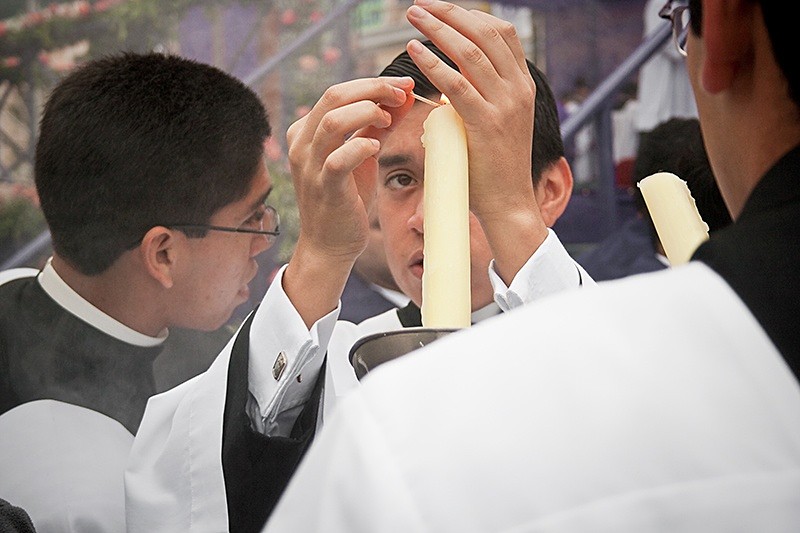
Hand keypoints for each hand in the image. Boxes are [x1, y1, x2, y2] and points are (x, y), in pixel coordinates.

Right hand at [283, 77, 412, 325]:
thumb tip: (402, 97)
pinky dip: (361, 147)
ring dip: (367, 113)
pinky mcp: (323, 188)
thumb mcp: (361, 155)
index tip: (402, 85)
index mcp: (307, 130)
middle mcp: (302, 144)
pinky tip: (376, 149)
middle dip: (373, 89)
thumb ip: (376, 126)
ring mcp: (309, 166)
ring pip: (333, 122)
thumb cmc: (346, 198)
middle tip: (401, 95)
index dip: (372, 83)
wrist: (330, 244)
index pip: (337, 92)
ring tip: (388, 121)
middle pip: (333, 96)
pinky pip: (339, 159)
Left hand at [405, 0, 548, 282]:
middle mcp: (518, 89)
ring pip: (470, 52)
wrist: (508, 203)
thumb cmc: (493, 167)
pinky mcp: (486, 124)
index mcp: (522, 85)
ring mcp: (505, 106)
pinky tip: (415, 51)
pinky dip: (433, 63)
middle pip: (486, 33)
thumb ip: (478, 98)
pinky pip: (456, 85)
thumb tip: (448, 82)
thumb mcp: (493, 123)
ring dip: (438, 29)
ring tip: (412, 18)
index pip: (500, 33)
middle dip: (450, 13)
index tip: (441, 9)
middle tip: (419, 5)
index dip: (470, 15)